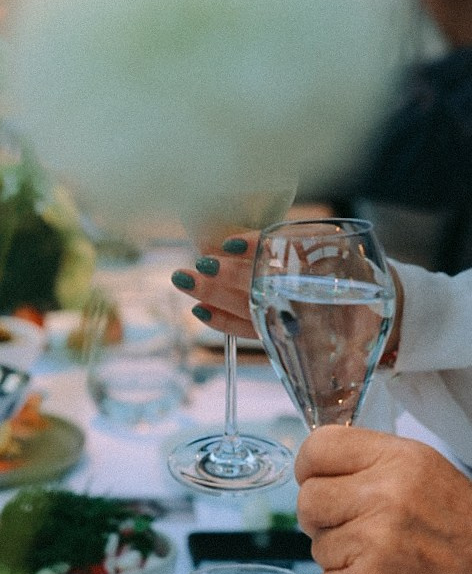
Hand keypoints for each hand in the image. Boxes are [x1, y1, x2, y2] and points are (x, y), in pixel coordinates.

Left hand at [169, 233, 404, 357]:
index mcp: (327, 260)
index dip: (252, 247)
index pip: (283, 251)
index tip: (225, 243)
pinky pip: (253, 331)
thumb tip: (228, 237)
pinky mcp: (290, 335)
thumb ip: (288, 240)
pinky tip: (200, 311)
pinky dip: (224, 322)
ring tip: (184, 281)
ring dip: (214, 296)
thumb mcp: (330, 245)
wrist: (389, 308)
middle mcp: (313, 293)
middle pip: (260, 283)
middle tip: (192, 266)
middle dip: (223, 275)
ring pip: (251, 308)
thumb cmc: (351, 268)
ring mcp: (300, 317)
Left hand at [296, 426, 471, 573]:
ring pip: (317, 547)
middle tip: (356, 529)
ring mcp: (374, 546)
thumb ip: (371, 464)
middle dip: (322, 518)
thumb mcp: (426, 475)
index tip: (315, 480)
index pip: (318, 448)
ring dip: (343, 558)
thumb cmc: (464, 534)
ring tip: (387, 561)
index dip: (309, 468)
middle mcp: (384, 498)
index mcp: (399, 461)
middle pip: (307, 501)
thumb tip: (314, 469)